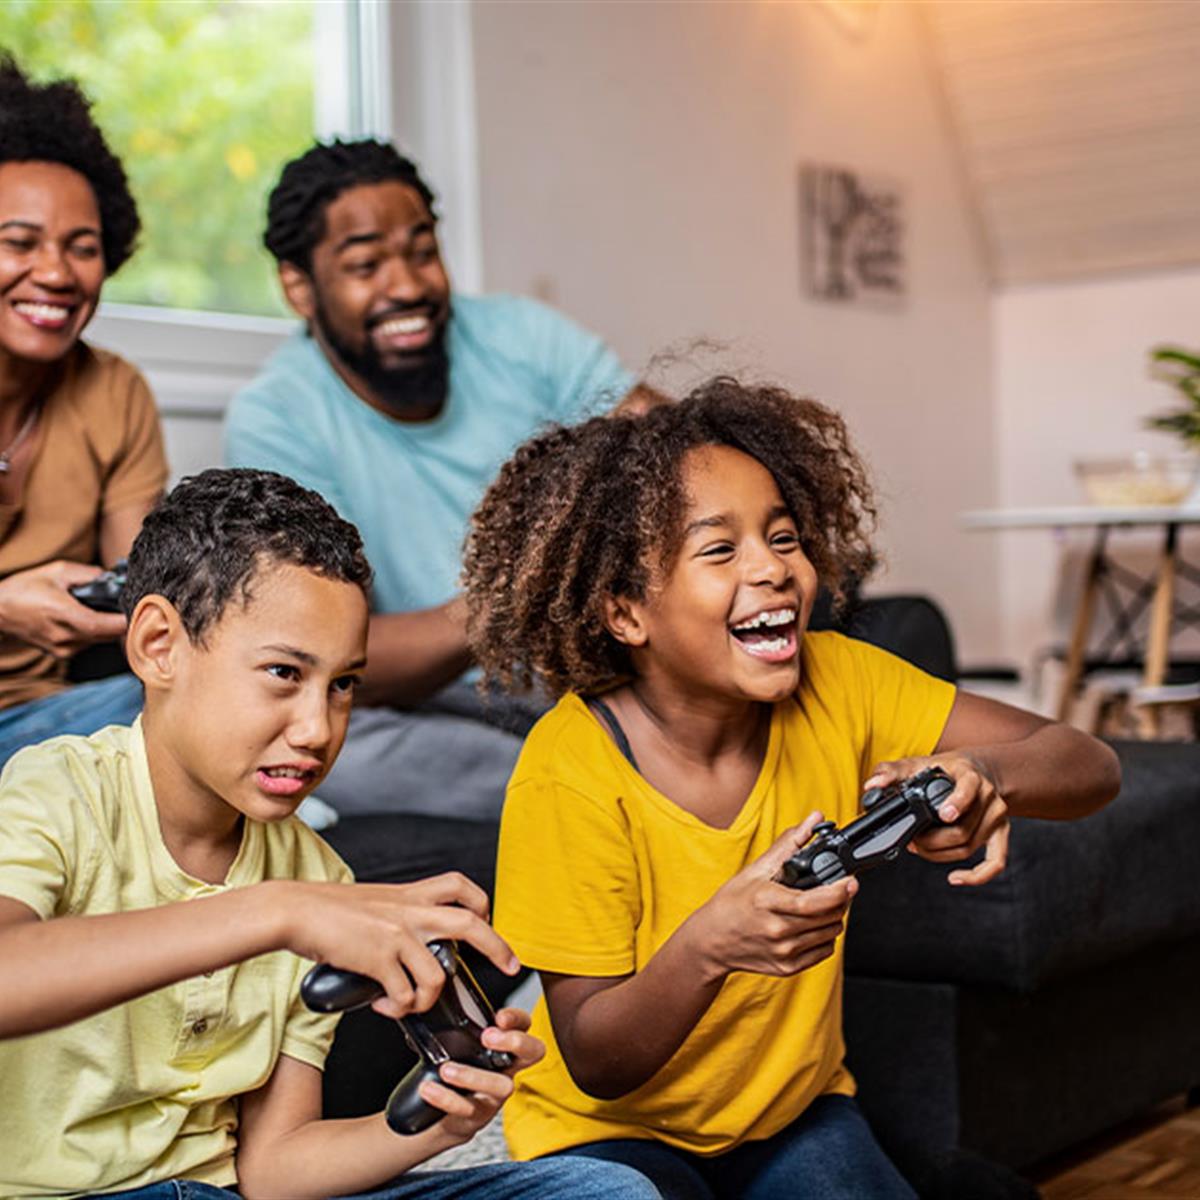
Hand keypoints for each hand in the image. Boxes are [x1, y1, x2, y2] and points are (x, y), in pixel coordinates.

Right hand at [0, 561, 125, 655]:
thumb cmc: (23, 589)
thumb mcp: (58, 572)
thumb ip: (90, 575)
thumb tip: (113, 579)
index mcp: (69, 617)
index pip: (113, 626)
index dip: (131, 618)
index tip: (141, 607)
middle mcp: (68, 638)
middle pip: (112, 635)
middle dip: (121, 619)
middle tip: (125, 603)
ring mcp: (65, 649)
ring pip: (101, 640)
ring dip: (106, 626)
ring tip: (100, 608)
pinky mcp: (62, 654)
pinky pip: (88, 643)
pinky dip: (93, 631)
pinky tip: (85, 617)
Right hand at [279, 874, 519, 1018]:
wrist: (294, 910)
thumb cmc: (327, 909)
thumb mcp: (374, 900)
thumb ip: (397, 914)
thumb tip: (407, 941)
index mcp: (410, 894)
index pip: (460, 886)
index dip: (480, 903)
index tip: (486, 920)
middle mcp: (411, 911)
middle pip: (471, 923)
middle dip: (498, 948)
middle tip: (511, 968)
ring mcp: (397, 935)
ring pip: (438, 976)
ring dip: (426, 999)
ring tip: (405, 1003)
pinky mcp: (379, 959)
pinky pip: (405, 996)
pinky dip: (397, 1009)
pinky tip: (382, 1007)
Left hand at [419, 1007, 543, 1142]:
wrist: (440, 1116)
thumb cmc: (453, 1071)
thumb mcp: (458, 1046)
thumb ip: (457, 1027)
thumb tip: (440, 1002)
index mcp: (503, 1046)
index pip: (524, 1025)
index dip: (517, 1019)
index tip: (499, 1016)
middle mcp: (506, 1069)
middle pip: (533, 1052)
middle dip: (515, 1041)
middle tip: (487, 1037)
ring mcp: (495, 1095)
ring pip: (501, 1086)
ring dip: (473, 1076)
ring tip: (446, 1069)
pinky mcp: (478, 1116)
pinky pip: (468, 1108)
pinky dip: (446, 1098)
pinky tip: (429, 1088)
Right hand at [684, 813, 856, 981]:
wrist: (712, 940)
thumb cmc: (732, 903)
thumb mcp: (756, 869)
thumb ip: (789, 844)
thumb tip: (814, 820)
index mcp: (768, 902)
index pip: (814, 902)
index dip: (839, 891)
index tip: (851, 882)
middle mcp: (777, 930)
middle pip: (829, 916)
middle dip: (839, 900)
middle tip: (834, 888)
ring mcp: (784, 952)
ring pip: (831, 933)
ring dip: (833, 916)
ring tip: (820, 906)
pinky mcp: (789, 967)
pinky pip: (824, 951)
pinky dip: (825, 936)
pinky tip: (811, 924)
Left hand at [863, 754, 1009, 885]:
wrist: (975, 771)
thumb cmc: (944, 769)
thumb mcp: (918, 764)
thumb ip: (892, 772)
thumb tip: (872, 785)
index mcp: (970, 776)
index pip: (969, 790)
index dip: (957, 803)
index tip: (944, 814)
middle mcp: (988, 797)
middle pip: (963, 830)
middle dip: (932, 841)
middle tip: (911, 841)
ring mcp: (996, 817)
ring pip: (969, 847)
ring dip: (940, 855)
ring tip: (920, 848)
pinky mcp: (1000, 833)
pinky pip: (995, 862)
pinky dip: (977, 875)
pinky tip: (955, 878)